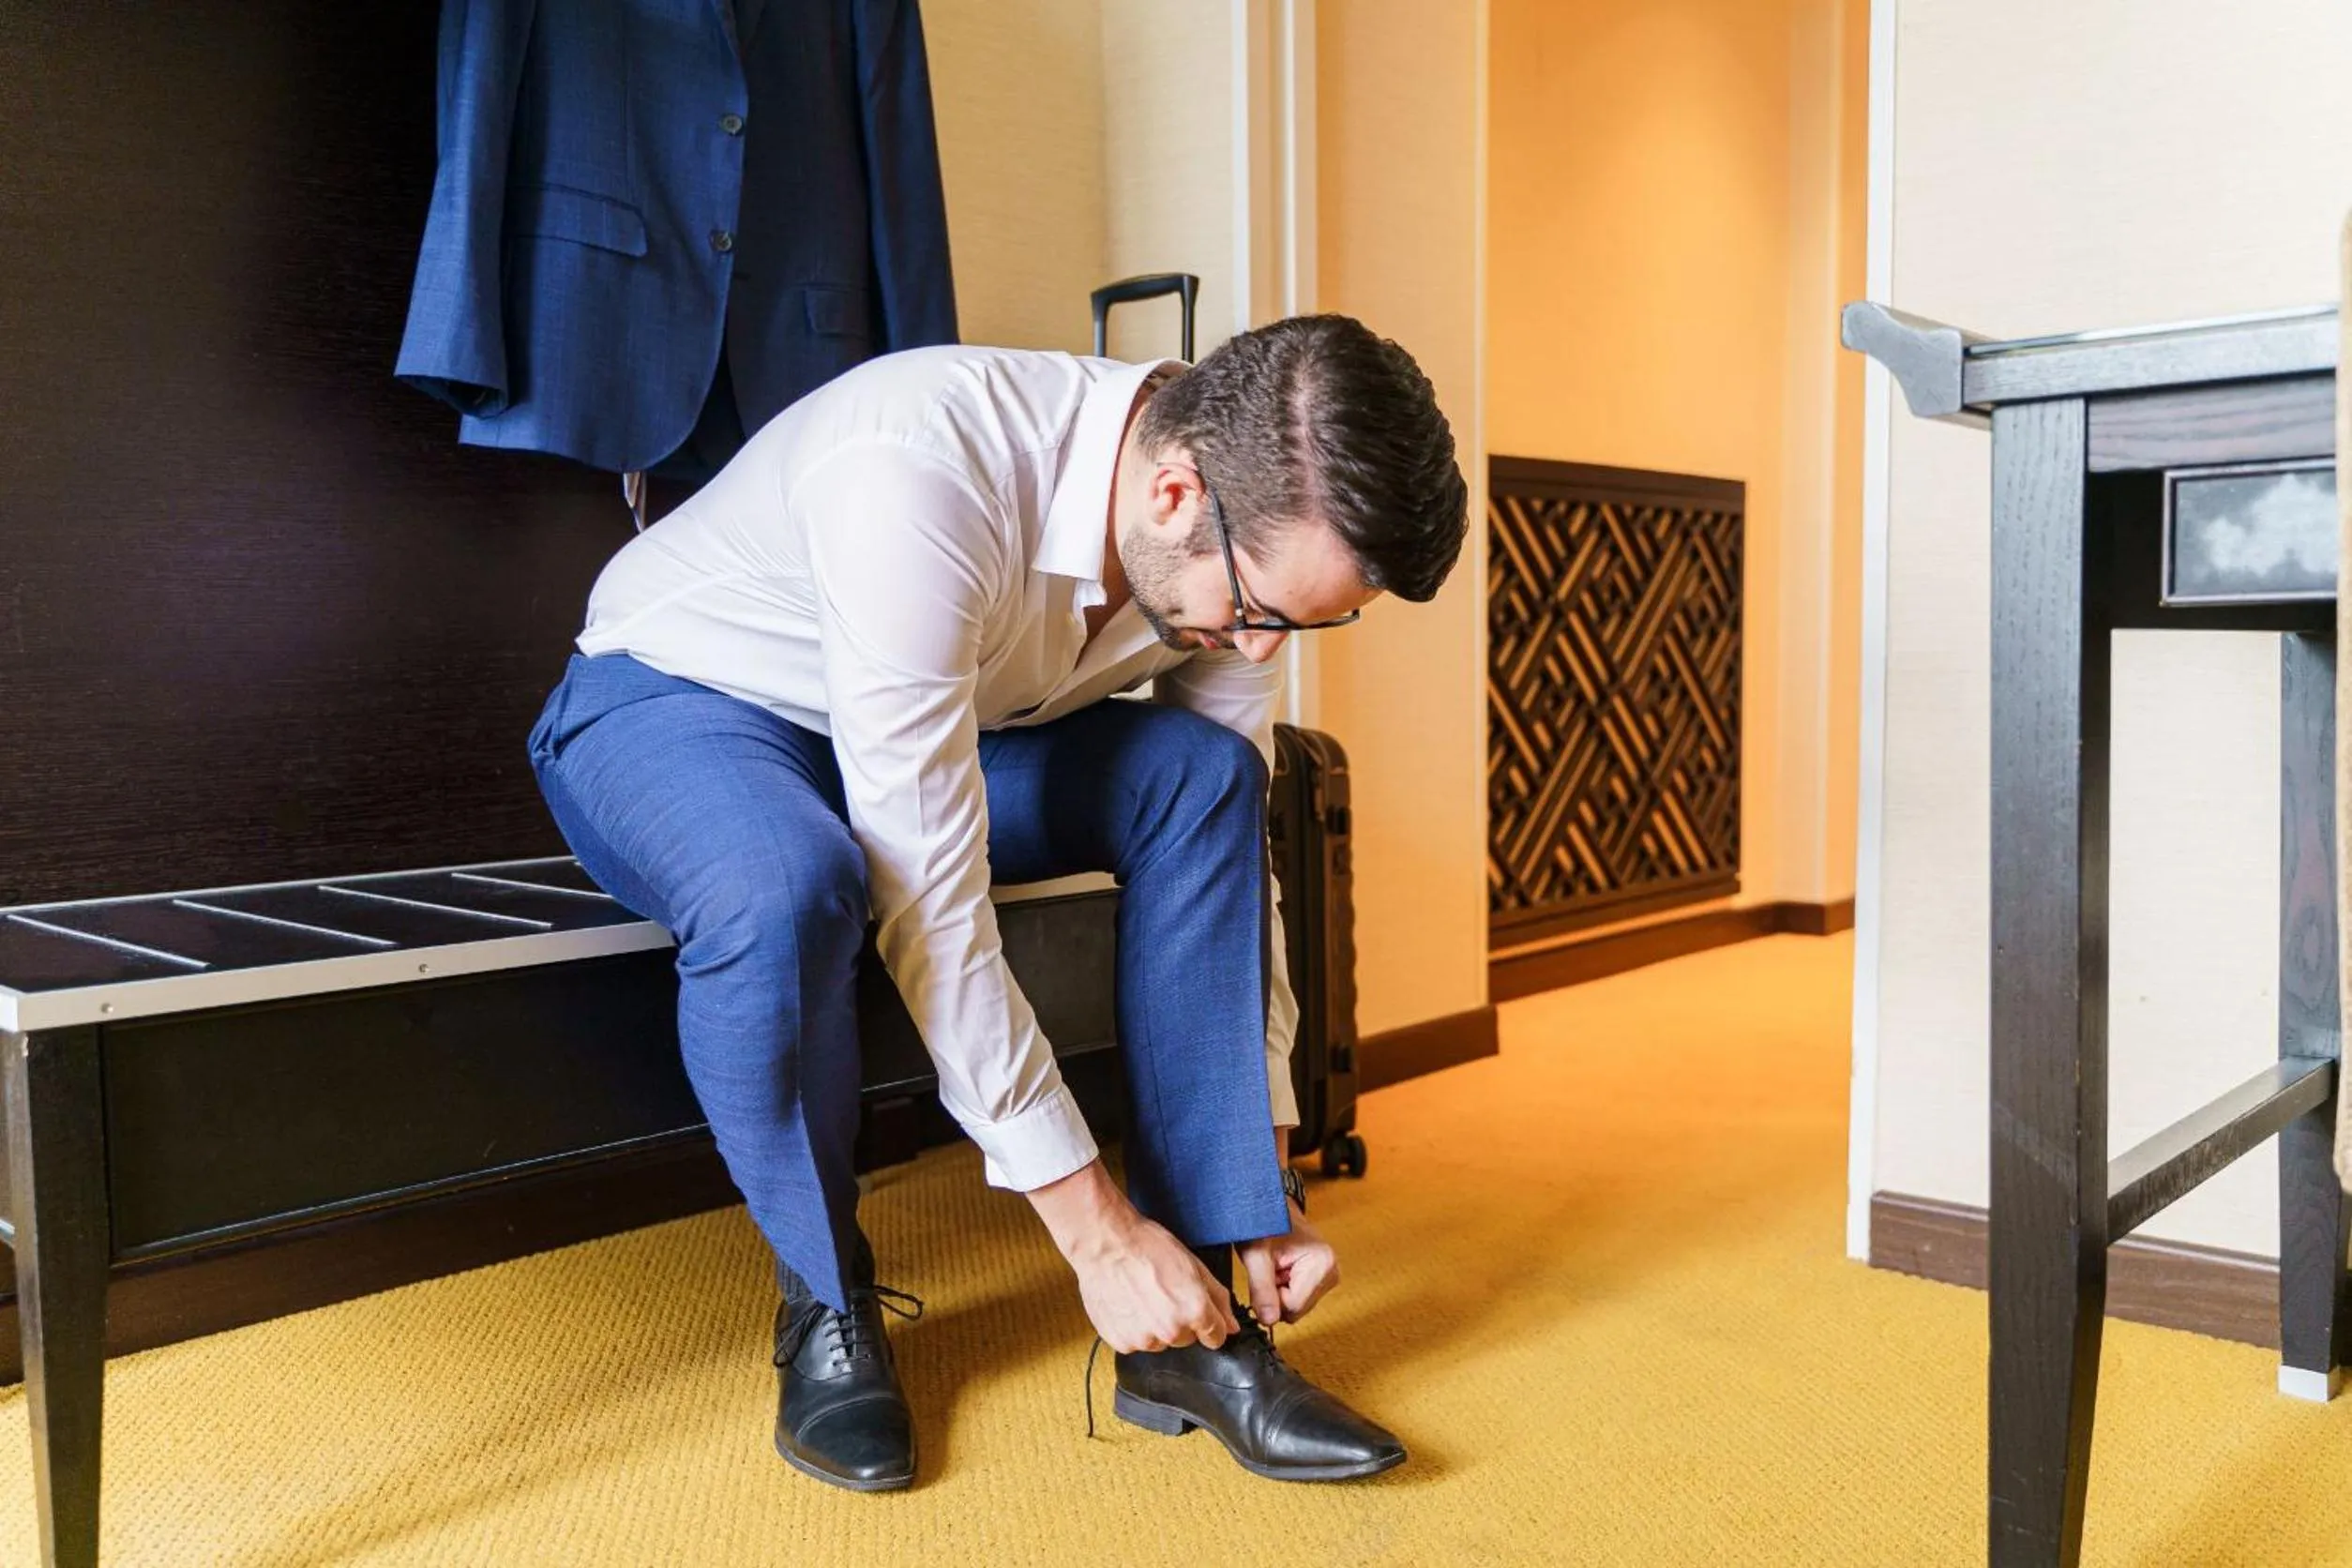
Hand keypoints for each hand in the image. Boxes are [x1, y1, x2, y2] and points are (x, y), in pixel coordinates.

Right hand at [1028, 1158, 1239, 1353]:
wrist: (1105, 1242)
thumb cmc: (1147, 1245)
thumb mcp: (1194, 1264)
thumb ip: (1217, 1298)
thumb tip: (1231, 1324)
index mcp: (1194, 1311)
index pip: (1216, 1337)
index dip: (1210, 1323)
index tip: (1200, 1313)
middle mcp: (1171, 1331)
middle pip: (1187, 1339)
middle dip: (1181, 1321)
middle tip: (1164, 1293)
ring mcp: (1144, 1339)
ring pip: (1160, 1342)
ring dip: (1156, 1326)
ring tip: (1143, 1296)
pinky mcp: (1121, 1341)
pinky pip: (1135, 1343)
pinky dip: (1133, 1328)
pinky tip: (1128, 1303)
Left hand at [1238, 1209, 1339, 1324]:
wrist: (1271, 1206)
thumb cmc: (1264, 1222)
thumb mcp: (1256, 1254)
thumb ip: (1262, 1288)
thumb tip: (1268, 1320)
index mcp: (1322, 1263)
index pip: (1293, 1307)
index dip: (1272, 1298)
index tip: (1266, 1274)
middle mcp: (1332, 1271)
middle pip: (1297, 1309)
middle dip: (1277, 1295)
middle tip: (1271, 1268)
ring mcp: (1329, 1275)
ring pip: (1297, 1306)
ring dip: (1280, 1291)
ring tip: (1276, 1266)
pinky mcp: (1322, 1278)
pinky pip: (1299, 1299)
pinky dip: (1285, 1288)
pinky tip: (1282, 1269)